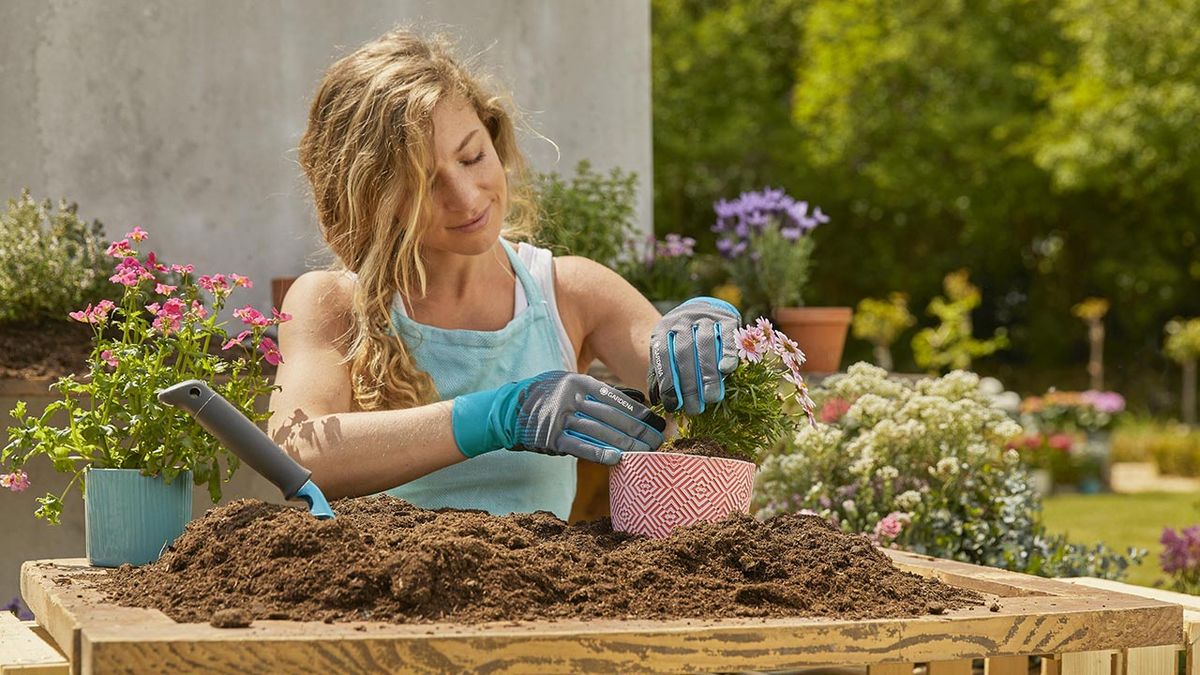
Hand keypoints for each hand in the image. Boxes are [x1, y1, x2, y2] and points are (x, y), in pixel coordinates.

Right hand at [451, 371, 664, 464]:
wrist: (508, 410)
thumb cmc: (548, 397)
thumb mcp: (571, 385)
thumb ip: (600, 393)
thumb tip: (637, 401)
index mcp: (578, 382)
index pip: (615, 398)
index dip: (638, 412)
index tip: (657, 423)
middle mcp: (570, 397)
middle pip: (611, 416)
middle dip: (638, 430)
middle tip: (659, 440)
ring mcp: (559, 418)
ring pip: (600, 432)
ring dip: (626, 444)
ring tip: (646, 453)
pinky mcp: (551, 438)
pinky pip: (580, 447)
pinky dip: (600, 453)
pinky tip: (618, 459)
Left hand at [649, 297, 740, 414]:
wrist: (701, 309)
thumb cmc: (682, 340)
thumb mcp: (667, 350)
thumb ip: (662, 373)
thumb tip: (658, 401)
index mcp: (663, 329)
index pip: (663, 355)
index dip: (668, 382)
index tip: (673, 405)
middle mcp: (682, 320)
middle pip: (684, 352)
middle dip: (690, 384)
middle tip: (695, 407)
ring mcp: (704, 317)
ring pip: (706, 344)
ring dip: (709, 374)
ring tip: (711, 397)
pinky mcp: (726, 318)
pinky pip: (727, 336)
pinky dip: (727, 353)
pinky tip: (727, 370)